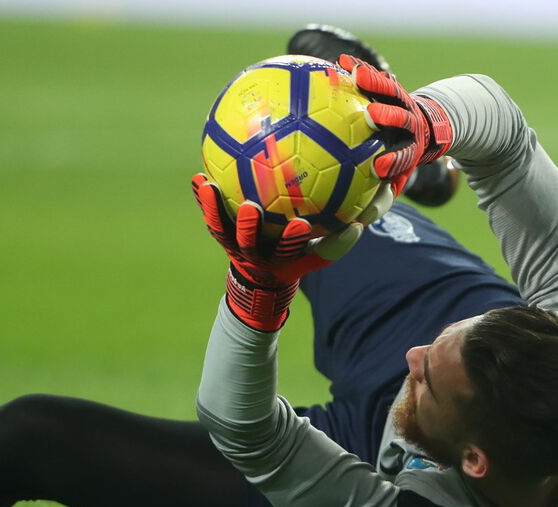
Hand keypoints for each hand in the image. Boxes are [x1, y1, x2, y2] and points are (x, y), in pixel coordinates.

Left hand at [191, 174, 392, 330]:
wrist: (261, 278)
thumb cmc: (297, 260)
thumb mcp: (318, 257)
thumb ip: (337, 243)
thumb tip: (359, 225)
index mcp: (277, 258)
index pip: (287, 249)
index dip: (294, 239)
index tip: (303, 224)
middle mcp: (252, 253)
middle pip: (247, 242)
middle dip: (249, 226)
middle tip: (251, 208)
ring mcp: (232, 244)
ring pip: (221, 228)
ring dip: (213, 209)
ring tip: (208, 186)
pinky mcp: (220, 232)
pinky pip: (210, 214)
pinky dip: (202, 198)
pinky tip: (199, 176)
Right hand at [339, 54, 452, 195]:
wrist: (422, 128)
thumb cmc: (397, 166)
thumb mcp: (394, 185)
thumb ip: (378, 202)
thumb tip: (359, 222)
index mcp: (411, 149)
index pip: (405, 157)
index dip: (394, 161)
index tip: (379, 168)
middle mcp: (409, 124)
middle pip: (403, 119)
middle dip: (390, 117)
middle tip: (372, 116)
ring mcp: (402, 103)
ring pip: (392, 92)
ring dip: (376, 84)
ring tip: (356, 75)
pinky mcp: (392, 87)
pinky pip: (375, 78)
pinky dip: (360, 70)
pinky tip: (341, 62)